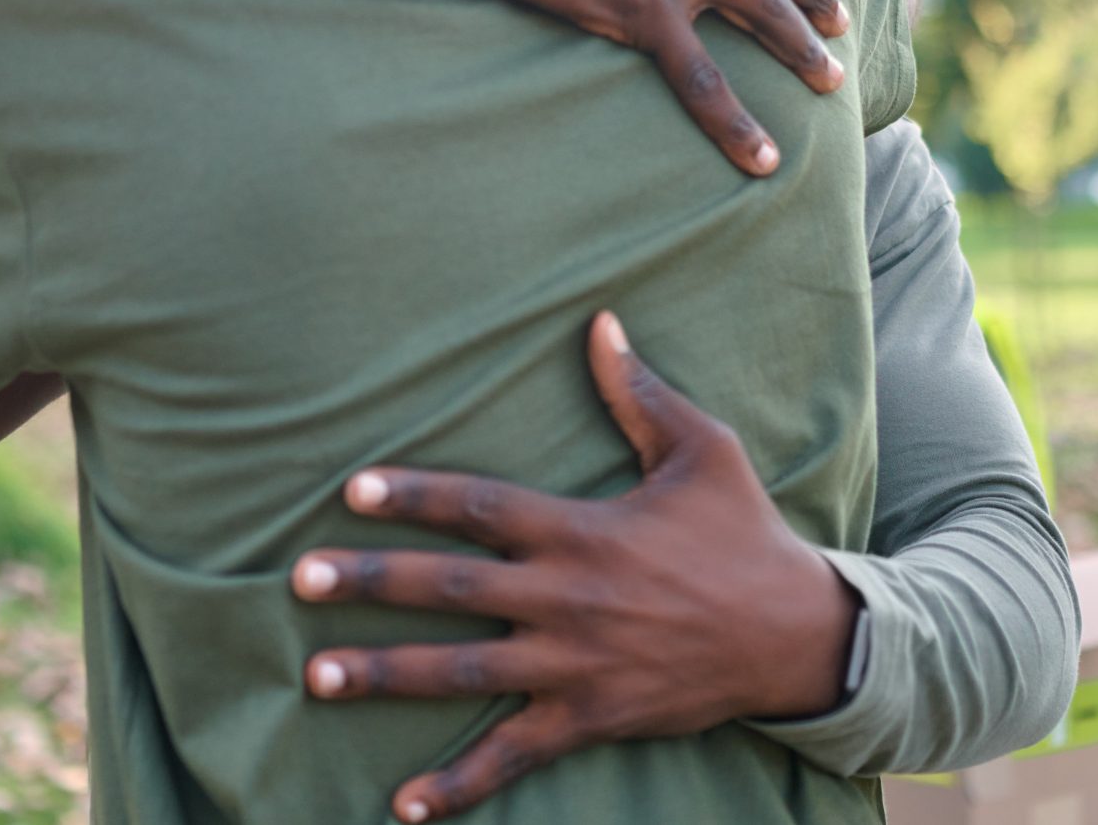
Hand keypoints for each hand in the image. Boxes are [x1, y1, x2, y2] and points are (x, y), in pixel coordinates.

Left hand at [290, 312, 859, 822]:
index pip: (482, 507)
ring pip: (466, 673)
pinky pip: (514, 756)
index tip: (352, 490)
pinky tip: (402, 804)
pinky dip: (459, 784)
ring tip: (317, 676)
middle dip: (374, 585)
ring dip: (388, 676)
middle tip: (300, 580)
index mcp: (584, 531)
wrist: (796, 636)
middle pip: (454, 590)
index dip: (415, 496)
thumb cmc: (743, 534)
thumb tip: (599, 320)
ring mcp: (576, 666)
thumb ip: (640, 393)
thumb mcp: (703, 451)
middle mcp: (569, 599)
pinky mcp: (590, 718)